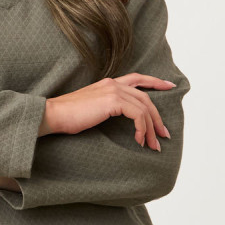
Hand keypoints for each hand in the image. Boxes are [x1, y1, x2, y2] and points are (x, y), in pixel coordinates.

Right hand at [43, 72, 176, 150]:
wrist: (54, 114)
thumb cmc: (68, 117)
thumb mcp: (92, 109)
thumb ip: (107, 108)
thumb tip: (121, 120)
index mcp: (108, 83)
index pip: (137, 78)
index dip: (155, 81)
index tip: (170, 86)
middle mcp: (113, 83)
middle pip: (145, 97)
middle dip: (157, 117)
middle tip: (163, 135)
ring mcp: (113, 90)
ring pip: (144, 108)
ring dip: (150, 129)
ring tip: (151, 145)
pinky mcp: (112, 101)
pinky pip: (137, 114)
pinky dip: (141, 129)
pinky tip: (138, 141)